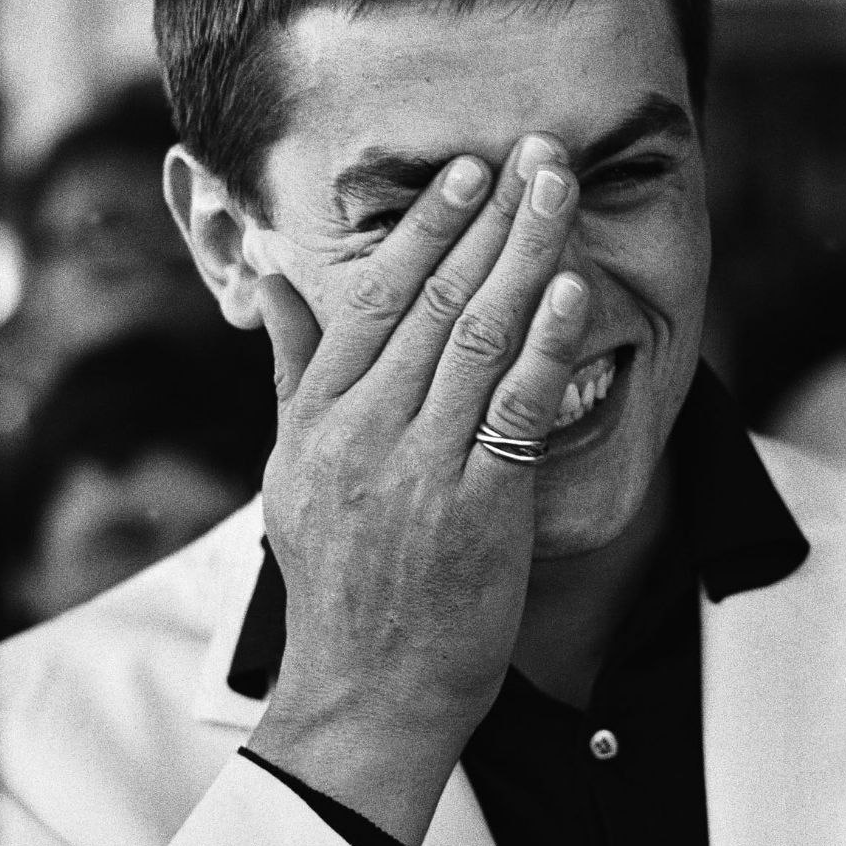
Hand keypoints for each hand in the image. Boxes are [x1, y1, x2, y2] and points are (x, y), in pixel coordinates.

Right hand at [249, 134, 588, 845]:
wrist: (366, 690)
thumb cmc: (333, 574)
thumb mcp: (289, 465)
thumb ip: (292, 367)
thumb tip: (272, 278)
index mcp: (318, 416)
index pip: (375, 297)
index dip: (426, 227)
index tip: (465, 173)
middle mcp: (365, 431)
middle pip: (437, 300)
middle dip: (491, 218)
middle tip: (534, 155)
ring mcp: (421, 470)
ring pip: (480, 337)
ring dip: (528, 255)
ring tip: (561, 193)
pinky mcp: (480, 510)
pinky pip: (519, 410)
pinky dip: (549, 343)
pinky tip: (574, 289)